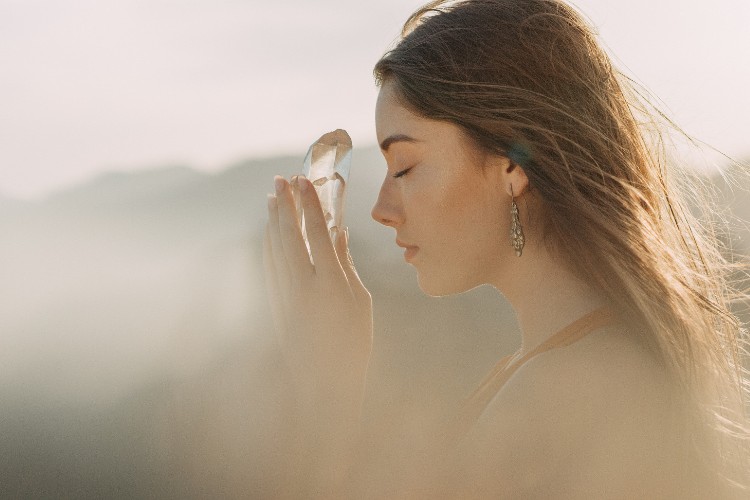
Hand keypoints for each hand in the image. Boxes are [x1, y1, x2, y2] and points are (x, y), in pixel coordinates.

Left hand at [263, 175, 372, 408]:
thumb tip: (338, 233)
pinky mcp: (274, 305)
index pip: (317, 233)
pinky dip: (267, 244)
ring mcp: (284, 297)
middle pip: (289, 235)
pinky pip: (268, 266)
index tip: (304, 180)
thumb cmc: (352, 342)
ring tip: (272, 197)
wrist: (323, 383)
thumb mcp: (359, 301)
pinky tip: (268, 231)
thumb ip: (345, 264)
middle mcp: (303, 287)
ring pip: (273, 248)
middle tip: (281, 179)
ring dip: (272, 220)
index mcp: (330, 285)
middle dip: (285, 204)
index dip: (309, 204)